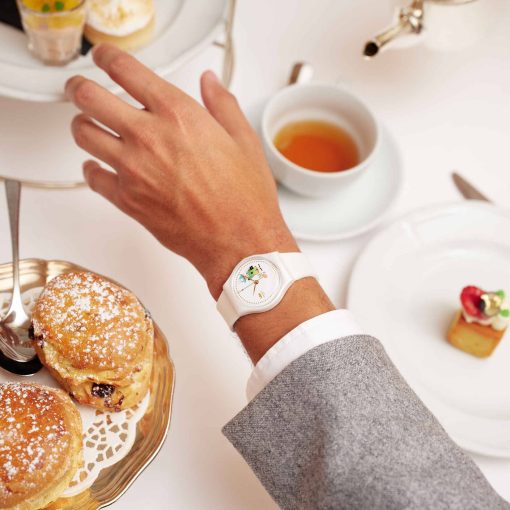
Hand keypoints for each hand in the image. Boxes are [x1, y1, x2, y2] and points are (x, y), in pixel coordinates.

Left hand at [66, 44, 296, 298]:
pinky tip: (103, 167)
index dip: (107, 58)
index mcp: (178, 114)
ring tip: (92, 126)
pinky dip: (92, 168)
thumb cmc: (244, 196)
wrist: (238, 241)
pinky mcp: (127, 200)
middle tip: (81, 89)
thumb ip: (222, 104)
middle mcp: (148, 137)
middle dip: (79, 88)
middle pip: (88, 97)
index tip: (103, 59)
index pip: (125, 70)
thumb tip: (209, 82)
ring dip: (84, 125)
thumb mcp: (244, 140)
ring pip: (82, 134)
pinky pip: (91, 176)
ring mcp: (133, 169)